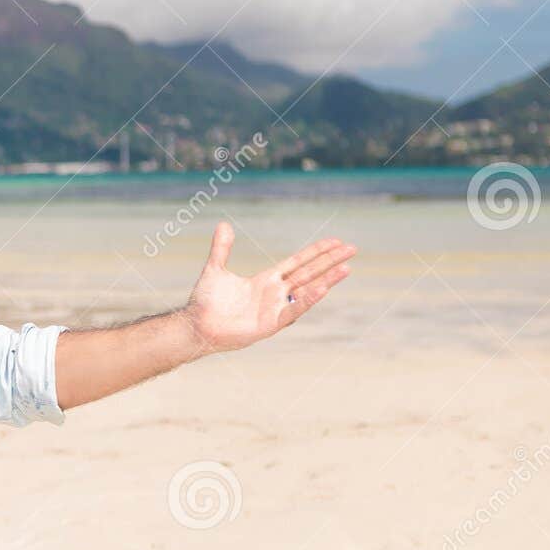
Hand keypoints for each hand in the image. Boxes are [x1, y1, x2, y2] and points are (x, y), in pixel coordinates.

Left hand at [184, 222, 354, 353]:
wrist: (196, 325)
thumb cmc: (206, 302)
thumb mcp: (215, 269)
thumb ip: (221, 248)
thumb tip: (224, 224)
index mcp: (267, 280)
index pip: (298, 262)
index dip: (316, 252)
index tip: (336, 242)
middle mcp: (276, 294)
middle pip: (309, 273)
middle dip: (330, 261)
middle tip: (352, 248)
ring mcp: (275, 309)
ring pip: (307, 291)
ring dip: (327, 280)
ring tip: (346, 268)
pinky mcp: (270, 324)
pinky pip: (293, 310)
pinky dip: (307, 300)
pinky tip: (322, 288)